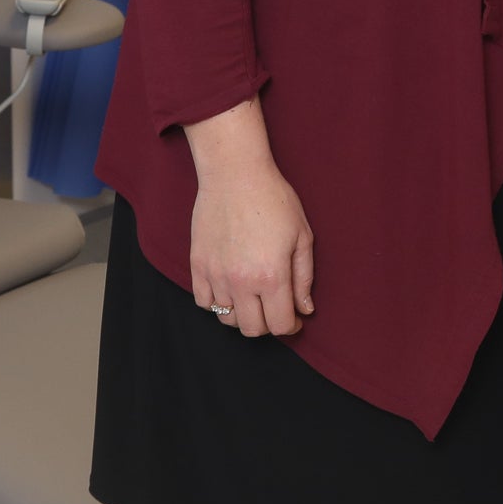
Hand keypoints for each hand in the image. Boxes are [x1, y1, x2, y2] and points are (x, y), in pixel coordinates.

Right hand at [183, 100, 314, 335]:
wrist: (235, 174)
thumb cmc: (274, 200)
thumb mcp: (302, 236)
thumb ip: (304, 278)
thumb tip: (305, 309)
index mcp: (272, 275)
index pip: (279, 325)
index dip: (290, 326)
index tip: (293, 319)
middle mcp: (241, 281)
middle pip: (252, 329)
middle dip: (268, 324)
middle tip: (274, 308)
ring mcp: (216, 275)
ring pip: (226, 319)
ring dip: (242, 315)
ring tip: (253, 298)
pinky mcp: (197, 265)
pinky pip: (203, 302)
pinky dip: (217, 303)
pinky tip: (230, 289)